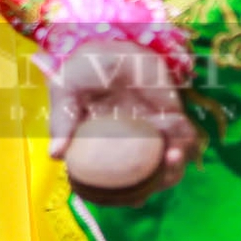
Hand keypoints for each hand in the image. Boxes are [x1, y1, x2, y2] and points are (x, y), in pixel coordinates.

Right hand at [47, 39, 200, 206]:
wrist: (110, 42)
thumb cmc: (83, 69)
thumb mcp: (65, 92)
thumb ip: (61, 121)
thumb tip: (55, 156)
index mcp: (104, 146)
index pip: (116, 179)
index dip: (125, 194)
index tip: (133, 199)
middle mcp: (130, 144)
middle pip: (147, 177)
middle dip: (156, 184)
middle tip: (160, 178)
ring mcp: (152, 132)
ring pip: (169, 162)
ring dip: (174, 168)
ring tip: (172, 157)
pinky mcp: (171, 116)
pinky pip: (184, 137)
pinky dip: (185, 143)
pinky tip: (180, 142)